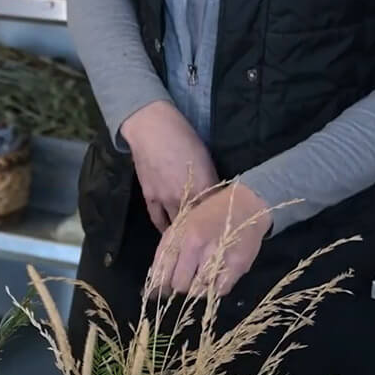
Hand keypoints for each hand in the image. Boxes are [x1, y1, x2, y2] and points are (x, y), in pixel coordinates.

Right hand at [121, 101, 219, 231]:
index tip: (224, 230)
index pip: (215, 212)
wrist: (152, 130)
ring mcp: (165, 199)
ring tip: (190, 244)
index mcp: (204, 185)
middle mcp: (185, 197)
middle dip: (203, 233)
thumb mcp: (205, 158)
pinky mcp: (150, 198)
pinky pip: (158, 219)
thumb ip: (211, 181)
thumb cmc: (184, 137)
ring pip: (177, 225)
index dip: (220, 222)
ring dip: (183, 234)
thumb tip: (216, 197)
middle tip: (208, 241)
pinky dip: (164, 229)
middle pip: (197, 223)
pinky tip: (169, 236)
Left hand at [148, 183, 271, 297]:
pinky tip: (215, 279)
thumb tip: (153, 284)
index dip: (159, 287)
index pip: (162, 271)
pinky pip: (220, 290)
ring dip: (197, 288)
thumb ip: (167, 251)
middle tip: (186, 280)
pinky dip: (215, 289)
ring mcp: (217, 254)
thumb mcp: (181, 225)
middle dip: (180, 286)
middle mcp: (196, 244)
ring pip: (198, 290)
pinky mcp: (237, 264)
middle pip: (179, 284)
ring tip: (201, 278)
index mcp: (178, 234)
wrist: (245, 204)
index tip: (161, 292)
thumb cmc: (208, 215)